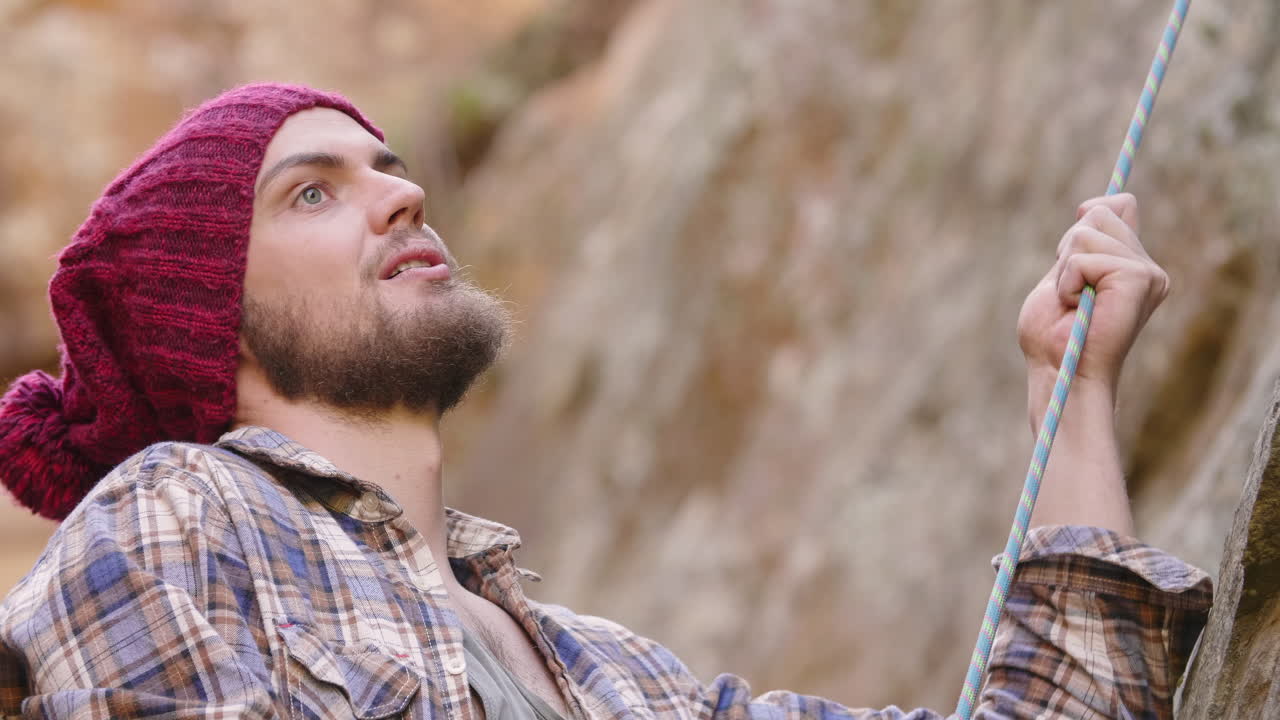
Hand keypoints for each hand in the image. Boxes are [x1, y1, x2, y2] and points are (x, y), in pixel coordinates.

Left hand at [1016, 194, 1168, 418]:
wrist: (1059, 373)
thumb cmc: (1053, 338)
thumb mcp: (1061, 280)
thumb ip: (1079, 248)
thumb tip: (1091, 207)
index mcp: (1132, 266)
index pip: (1120, 205)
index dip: (1090, 215)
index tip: (1070, 253)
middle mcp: (1148, 269)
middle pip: (1100, 213)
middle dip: (1068, 250)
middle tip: (1070, 293)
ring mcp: (1148, 274)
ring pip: (1088, 230)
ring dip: (1066, 268)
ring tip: (1073, 303)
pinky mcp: (1138, 280)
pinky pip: (1083, 258)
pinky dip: (1067, 282)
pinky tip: (1076, 308)